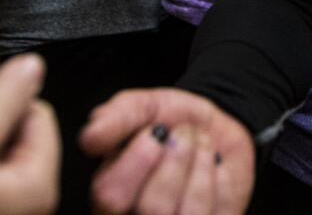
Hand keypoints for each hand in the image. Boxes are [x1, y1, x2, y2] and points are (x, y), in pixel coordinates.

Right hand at [81, 88, 254, 214]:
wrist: (217, 128)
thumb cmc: (172, 121)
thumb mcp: (142, 108)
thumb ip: (116, 117)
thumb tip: (89, 138)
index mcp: (111, 197)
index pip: (110, 197)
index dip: (135, 163)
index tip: (154, 133)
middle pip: (152, 210)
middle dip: (175, 162)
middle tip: (182, 134)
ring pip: (189, 214)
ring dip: (201, 166)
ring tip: (201, 145)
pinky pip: (220, 213)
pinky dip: (222, 180)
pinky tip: (216, 168)